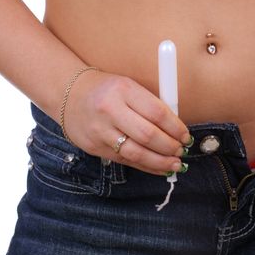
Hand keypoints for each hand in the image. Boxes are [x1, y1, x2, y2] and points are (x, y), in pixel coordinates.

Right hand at [62, 70, 192, 175]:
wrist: (69, 94)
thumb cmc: (108, 90)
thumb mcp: (128, 86)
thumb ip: (150, 104)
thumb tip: (177, 130)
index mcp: (123, 90)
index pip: (156, 112)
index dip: (175, 128)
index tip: (185, 135)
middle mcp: (110, 110)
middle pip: (147, 135)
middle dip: (169, 147)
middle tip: (181, 150)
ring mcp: (100, 131)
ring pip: (136, 153)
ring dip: (160, 161)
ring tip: (176, 164)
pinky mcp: (95, 148)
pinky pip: (125, 161)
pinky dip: (146, 166)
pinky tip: (160, 168)